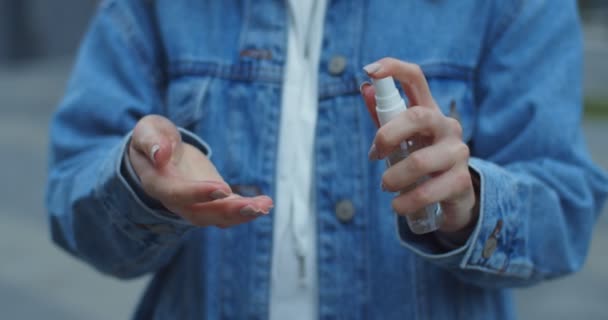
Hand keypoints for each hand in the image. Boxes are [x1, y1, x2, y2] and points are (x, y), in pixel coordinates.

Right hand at [129, 115, 272, 227]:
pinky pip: (229, 211)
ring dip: (242, 214)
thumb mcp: (148, 131)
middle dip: (229, 211)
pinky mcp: (212, 201)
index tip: (223, 188)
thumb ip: (151, 140)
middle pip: (201, 213)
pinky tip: (265, 204)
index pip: (176, 193)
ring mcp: (195, 205)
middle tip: (254, 206)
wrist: (160, 153)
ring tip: (265, 206)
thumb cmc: (154, 138)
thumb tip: (160, 154)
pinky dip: (247, 209)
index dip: (199, 193)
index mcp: (158, 183)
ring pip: (218, 217)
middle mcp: (177, 201)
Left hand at [361, 58, 477, 239]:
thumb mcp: (402, 140)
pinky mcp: (461, 181)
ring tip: (386, 187)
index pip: (415, 78)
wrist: (453, 197)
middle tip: (375, 155)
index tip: (370, 70)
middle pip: (417, 116)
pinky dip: (405, 202)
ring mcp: (457, 152)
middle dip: (387, 135)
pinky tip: (398, 206)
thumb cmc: (422, 162)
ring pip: (419, 162)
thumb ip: (384, 118)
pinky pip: (426, 192)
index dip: (394, 69)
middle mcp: (447, 125)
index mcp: (428, 111)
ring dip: (393, 178)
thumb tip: (364, 88)